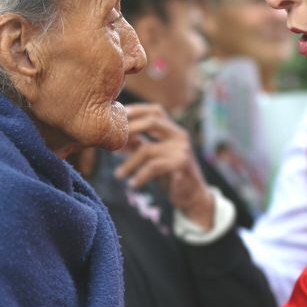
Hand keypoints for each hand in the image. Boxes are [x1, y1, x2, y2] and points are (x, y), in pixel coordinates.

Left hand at [116, 103, 213, 229]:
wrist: (193, 196)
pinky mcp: (182, 165)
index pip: (156, 111)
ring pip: (147, 149)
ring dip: (129, 164)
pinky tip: (133, 184)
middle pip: (152, 121)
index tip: (118, 116)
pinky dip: (140, 176)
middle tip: (113, 144)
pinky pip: (153, 167)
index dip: (137, 110)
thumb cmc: (171, 175)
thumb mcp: (154, 157)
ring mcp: (182, 149)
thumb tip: (116, 140)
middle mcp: (180, 136)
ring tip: (118, 175)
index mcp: (174, 131)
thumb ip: (138, 146)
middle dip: (129, 129)